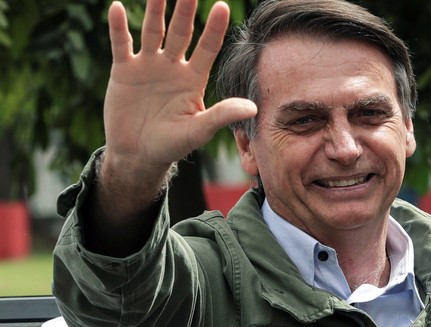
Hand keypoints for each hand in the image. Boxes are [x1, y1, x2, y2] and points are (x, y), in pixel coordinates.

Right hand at [103, 0, 256, 177]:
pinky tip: (116, 8)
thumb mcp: (199, 131)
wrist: (138, 154)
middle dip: (185, 10)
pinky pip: (121, 45)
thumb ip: (222, 115)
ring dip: (155, 10)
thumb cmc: (172, 144)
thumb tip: (252, 108)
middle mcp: (173, 66)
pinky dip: (118, 28)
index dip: (214, 28)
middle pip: (181, 32)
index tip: (222, 6)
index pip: (208, 47)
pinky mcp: (124, 71)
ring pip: (153, 31)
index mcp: (193, 78)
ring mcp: (148, 66)